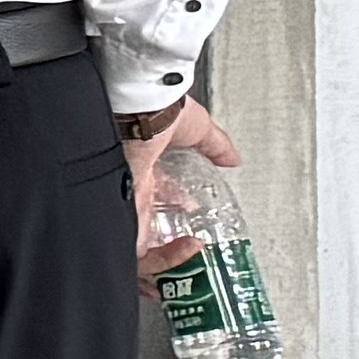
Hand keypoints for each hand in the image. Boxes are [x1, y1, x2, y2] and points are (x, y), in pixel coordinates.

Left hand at [121, 96, 239, 278]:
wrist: (142, 100)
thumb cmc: (159, 105)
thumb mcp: (196, 130)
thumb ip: (215, 146)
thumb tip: (233, 160)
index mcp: (142, 173)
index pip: (148, 209)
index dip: (167, 222)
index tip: (189, 232)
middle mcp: (130, 188)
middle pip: (137, 233)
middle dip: (161, 252)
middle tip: (186, 255)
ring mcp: (126, 198)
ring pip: (135, 246)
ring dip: (165, 258)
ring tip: (189, 254)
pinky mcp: (126, 206)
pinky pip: (135, 244)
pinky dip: (159, 255)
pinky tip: (182, 251)